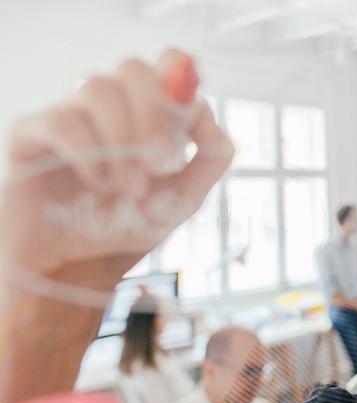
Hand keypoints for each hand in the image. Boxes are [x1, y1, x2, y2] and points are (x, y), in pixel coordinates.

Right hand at [0, 49, 233, 300]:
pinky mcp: (31, 137)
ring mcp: (69, 117)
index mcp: (145, 114)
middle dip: (154, 118)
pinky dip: (90, 156)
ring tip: (128, 188)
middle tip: (159, 165)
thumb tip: (207, 114)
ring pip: (97, 88)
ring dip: (122, 142)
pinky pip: (62, 122)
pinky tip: (98, 185)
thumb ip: (210, 157)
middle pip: (133, 69)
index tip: (187, 121)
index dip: (181, 79)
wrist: (80, 270)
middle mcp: (107, 108)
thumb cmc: (127, 228)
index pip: (166, 64)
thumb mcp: (185, 196)